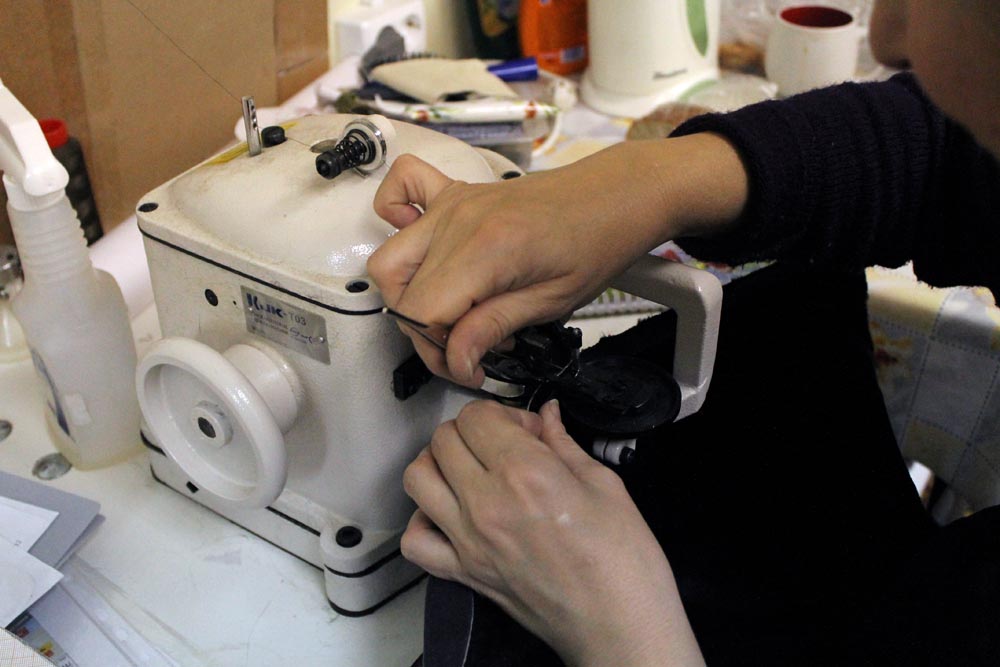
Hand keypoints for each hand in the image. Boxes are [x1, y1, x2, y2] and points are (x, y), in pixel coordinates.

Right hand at [368, 135, 746, 387]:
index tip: (470, 367)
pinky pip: (400, 190)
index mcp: (487, 250)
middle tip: (466, 350)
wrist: (613, 196)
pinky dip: (394, 218)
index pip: (423, 314)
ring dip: (408, 296)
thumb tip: (456, 358)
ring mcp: (451, 205)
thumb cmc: (596, 242)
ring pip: (389, 259)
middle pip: (402, 294)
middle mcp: (458, 222)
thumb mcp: (552, 302)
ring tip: (449, 312)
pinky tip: (424, 250)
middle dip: (427, 336)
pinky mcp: (454, 195)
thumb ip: (494, 327)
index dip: (441, 353)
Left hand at [401, 399, 704, 666]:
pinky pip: (415, 540)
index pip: (476, 416)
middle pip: (443, 440)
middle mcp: (486, 503)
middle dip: (471, 432)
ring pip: (417, 478)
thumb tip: (547, 415)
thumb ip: (564, 444)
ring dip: (438, 464)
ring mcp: (468, 540)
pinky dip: (423, 521)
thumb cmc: (624, 560)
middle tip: (503, 446)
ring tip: (469, 470)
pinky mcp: (463, 573)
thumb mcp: (605, 485)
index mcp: (526, 473)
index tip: (526, 430)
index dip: (501, 413)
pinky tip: (450, 515)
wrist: (618, 627)